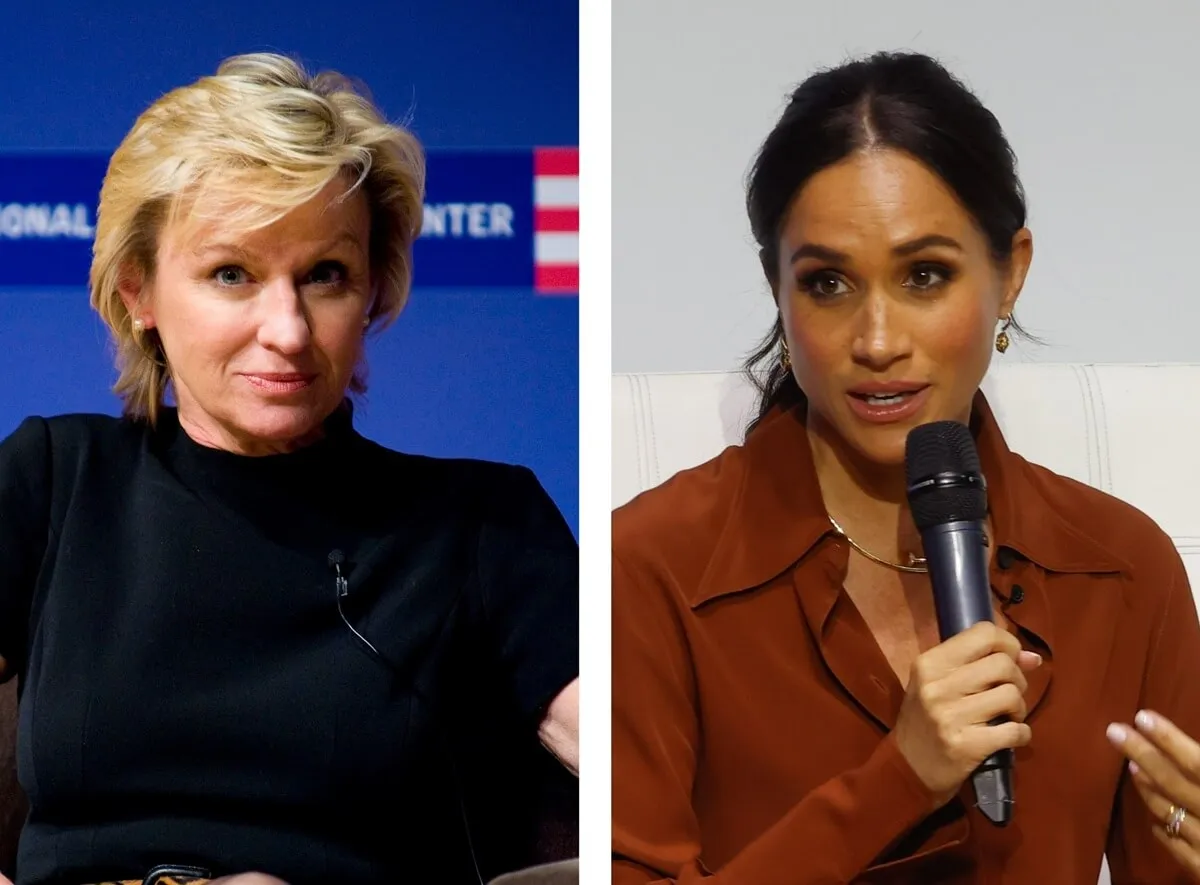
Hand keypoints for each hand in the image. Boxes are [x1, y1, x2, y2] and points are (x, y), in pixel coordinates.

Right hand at [895, 621, 1041, 807]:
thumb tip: (1032, 657)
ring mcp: (950, 716)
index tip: (1009, 659)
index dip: (1007, 643)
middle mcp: (937, 685)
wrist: (908, 768)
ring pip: (1011, 695)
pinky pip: (1015, 731)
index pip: (983, 633)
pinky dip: (1022, 734)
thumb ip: (980, 664)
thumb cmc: (926, 719)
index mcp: (929, 663)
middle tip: (1006, 694)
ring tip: (1006, 716)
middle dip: (1017, 679)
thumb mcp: (940, 683)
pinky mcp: (967, 745)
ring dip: (1019, 708)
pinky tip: (1012, 736)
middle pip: (1002, 664)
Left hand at [1108, 710, 1199, 878]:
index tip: (1141, 715)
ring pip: (1171, 815)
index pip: (1197, 762)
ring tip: (1133, 767)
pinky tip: (1152, 821)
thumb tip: (1196, 753)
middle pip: (1175, 784)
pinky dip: (1164, 834)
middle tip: (1113, 731)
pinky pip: (1181, 852)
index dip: (1169, 738)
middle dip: (1142, 754)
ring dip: (1150, 791)